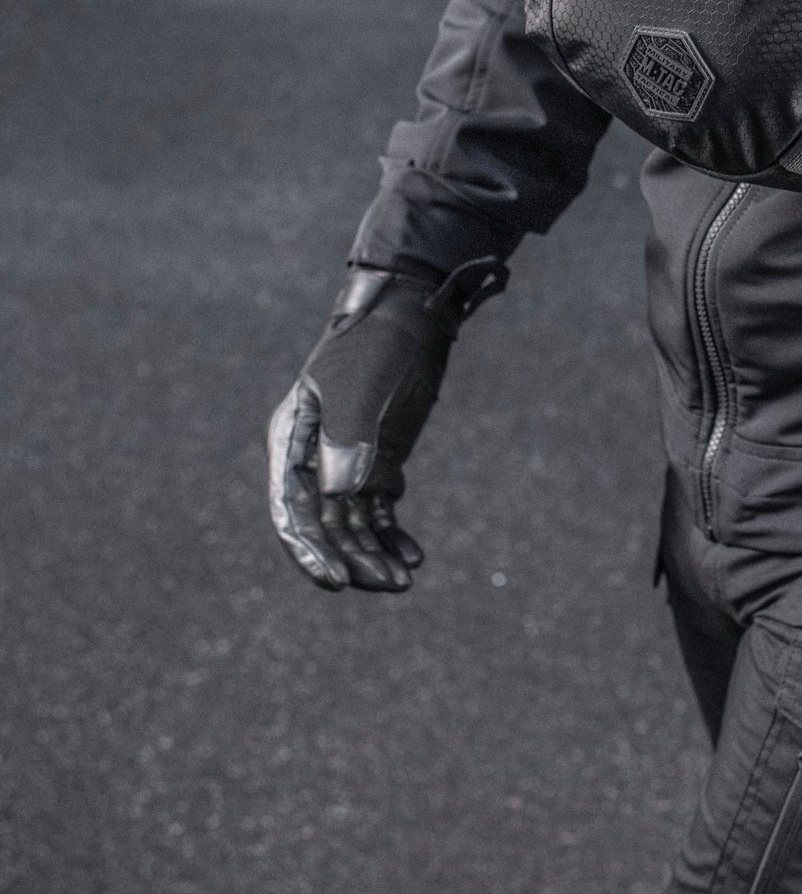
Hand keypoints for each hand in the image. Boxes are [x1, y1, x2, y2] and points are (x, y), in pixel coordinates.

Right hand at [266, 257, 505, 592]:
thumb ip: (349, 434)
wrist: (410, 314)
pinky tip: (413, 555)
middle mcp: (313, 459)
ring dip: (375, 554)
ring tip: (405, 579)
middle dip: (352, 559)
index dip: (310, 551)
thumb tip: (342, 492)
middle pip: (325, 526)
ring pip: (353, 524)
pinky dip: (392, 533)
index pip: (292, 511)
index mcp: (292, 441)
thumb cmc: (376, 342)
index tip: (337, 582)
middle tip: (389, 584)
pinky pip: (378, 510)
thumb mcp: (360, 384)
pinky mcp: (376, 460)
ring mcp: (345, 461)